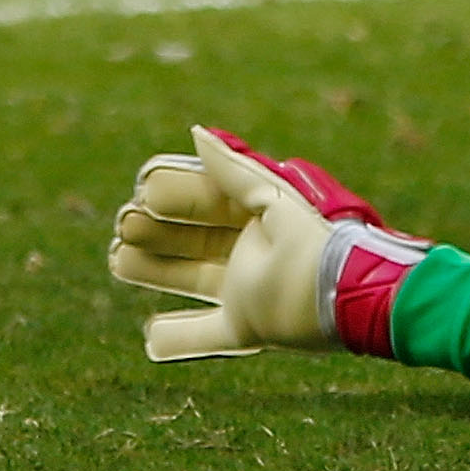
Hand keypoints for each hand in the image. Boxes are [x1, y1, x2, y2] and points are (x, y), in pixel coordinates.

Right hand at [104, 129, 352, 361]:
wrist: (353, 297)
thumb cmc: (317, 244)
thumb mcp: (274, 200)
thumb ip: (234, 170)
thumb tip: (196, 132)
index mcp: (258, 215)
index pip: (205, 198)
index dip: (173, 192)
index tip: (142, 187)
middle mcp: (250, 251)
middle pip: (192, 238)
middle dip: (155, 230)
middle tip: (123, 224)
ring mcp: (247, 290)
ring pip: (190, 277)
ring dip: (153, 270)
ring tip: (116, 258)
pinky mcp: (249, 326)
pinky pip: (206, 334)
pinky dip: (177, 337)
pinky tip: (149, 338)